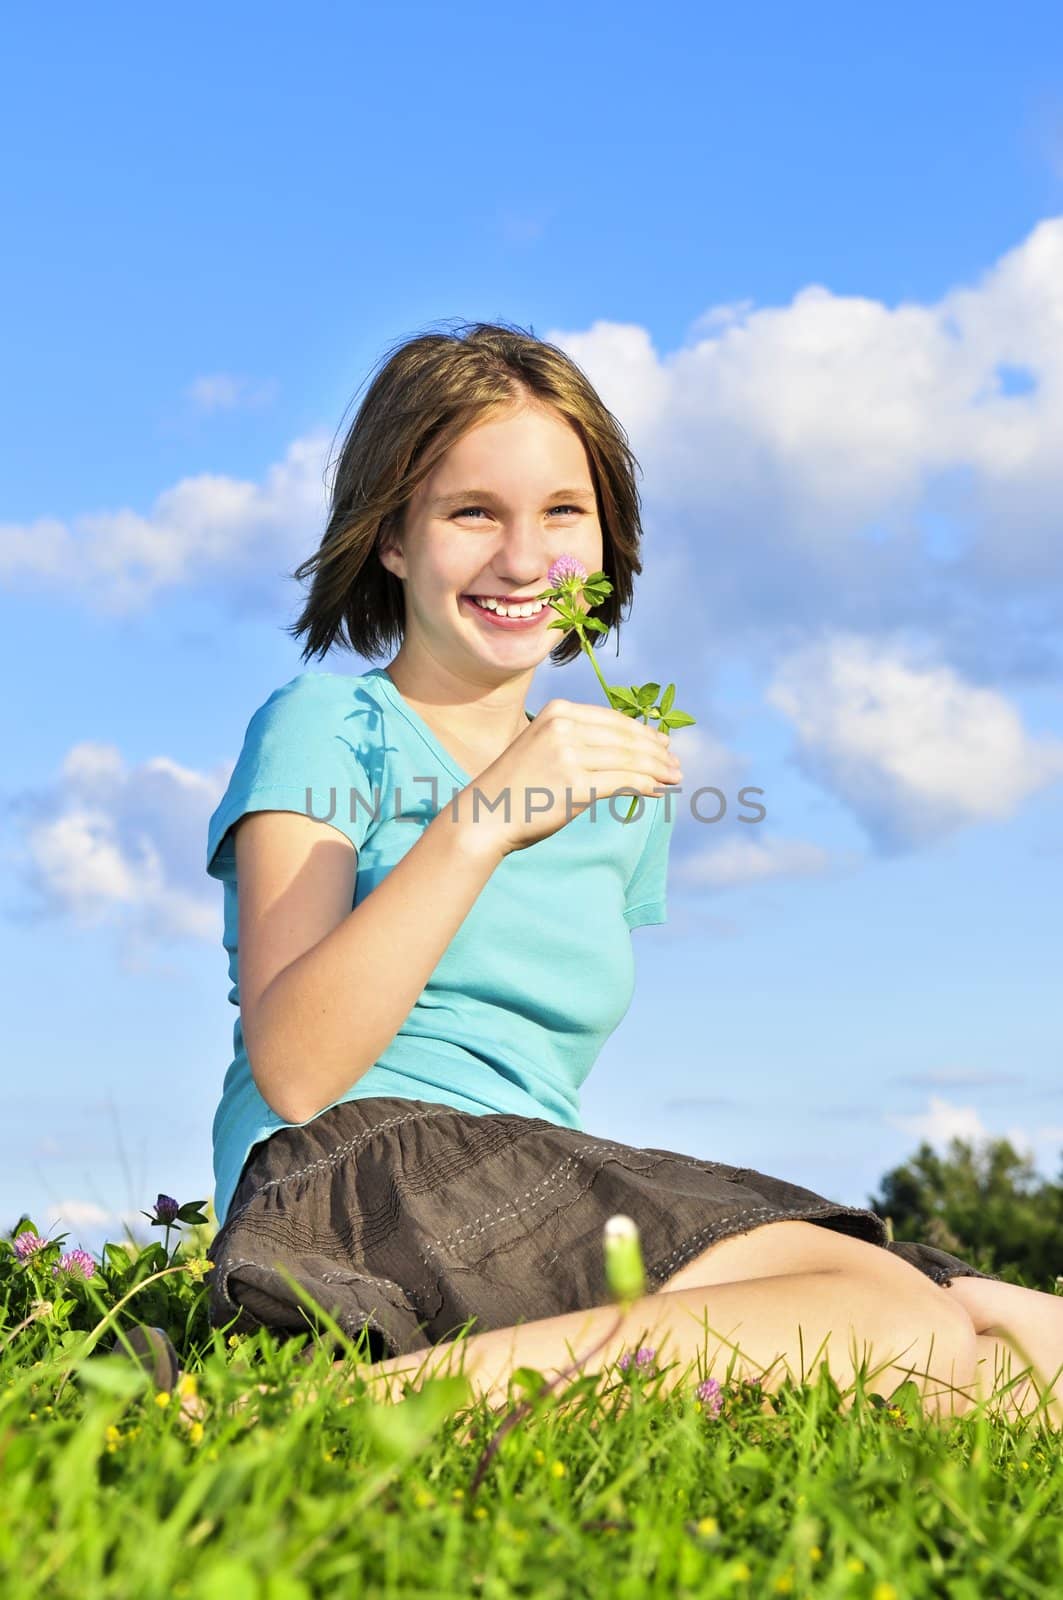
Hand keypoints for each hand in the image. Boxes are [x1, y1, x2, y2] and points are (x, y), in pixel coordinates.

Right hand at [460, 698, 681, 854]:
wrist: (486, 814)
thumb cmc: (518, 785)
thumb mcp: (544, 746)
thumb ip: (580, 740)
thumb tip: (632, 748)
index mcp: (558, 711)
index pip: (614, 720)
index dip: (644, 733)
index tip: (664, 745)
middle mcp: (564, 727)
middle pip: (626, 738)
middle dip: (657, 752)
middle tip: (676, 765)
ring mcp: (570, 756)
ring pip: (630, 760)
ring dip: (658, 770)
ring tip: (675, 778)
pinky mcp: (576, 786)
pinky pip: (624, 783)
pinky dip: (647, 786)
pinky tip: (658, 791)